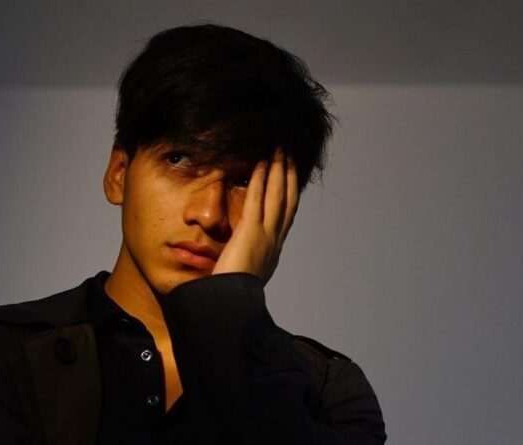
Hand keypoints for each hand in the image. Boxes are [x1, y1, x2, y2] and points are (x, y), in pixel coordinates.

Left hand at [212, 147, 298, 283]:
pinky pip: (257, 199)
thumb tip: (240, 257)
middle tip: (290, 153)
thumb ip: (246, 261)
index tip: (290, 174)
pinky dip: (260, 180)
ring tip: (280, 149)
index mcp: (274, 249)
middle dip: (290, 174)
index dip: (290, 192)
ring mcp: (266, 234)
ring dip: (280, 169)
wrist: (233, 304)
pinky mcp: (251, 231)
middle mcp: (275, 239)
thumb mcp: (245, 274)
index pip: (286, 214)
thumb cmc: (232, 293)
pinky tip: (261, 163)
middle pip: (288, 198)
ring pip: (278, 194)